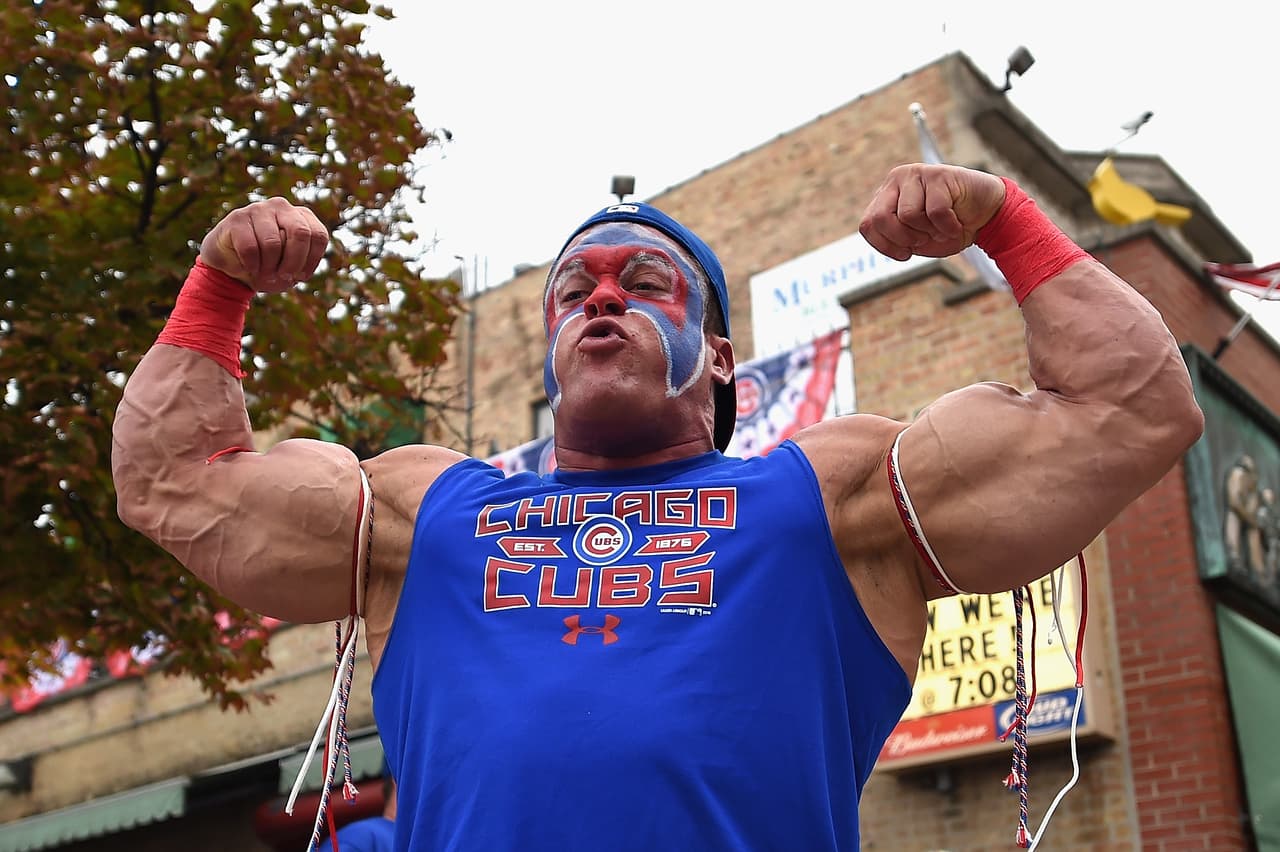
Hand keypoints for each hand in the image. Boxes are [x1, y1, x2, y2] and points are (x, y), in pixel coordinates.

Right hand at [199, 197, 329, 292]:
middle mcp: (282, 207)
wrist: (232, 266)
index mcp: (302, 217)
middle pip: (300, 233)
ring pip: (272, 243)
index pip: (319, 235)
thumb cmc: (268, 266)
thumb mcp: (291, 268)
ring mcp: (259, 209)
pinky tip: (250, 268)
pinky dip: (252, 265)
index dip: (312, 261)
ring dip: (269, 267)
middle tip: (284, 277)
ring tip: (265, 274)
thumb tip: (298, 266)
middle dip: (293, 262)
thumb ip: (301, 263)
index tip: (300, 276)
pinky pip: (250, 247)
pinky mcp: (237, 218)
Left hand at [859, 164, 1005, 260]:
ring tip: (942, 227)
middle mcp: (896, 180)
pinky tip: (957, 223)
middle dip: (904, 239)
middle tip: (924, 239)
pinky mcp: (939, 174)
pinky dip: (948, 227)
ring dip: (929, 231)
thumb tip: (875, 232)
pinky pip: (935, 211)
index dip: (885, 246)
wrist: (987, 215)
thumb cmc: (949, 229)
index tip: (906, 253)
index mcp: (885, 197)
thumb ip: (893, 238)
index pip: (867, 225)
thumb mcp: (917, 241)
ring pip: (908, 215)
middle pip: (880, 218)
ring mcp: (916, 174)